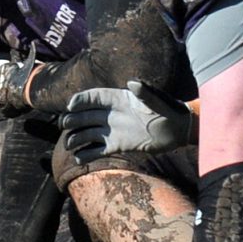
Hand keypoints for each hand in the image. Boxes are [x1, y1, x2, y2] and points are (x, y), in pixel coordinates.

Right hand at [63, 80, 192, 162]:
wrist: (177, 130)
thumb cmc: (168, 110)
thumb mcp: (157, 100)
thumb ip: (144, 92)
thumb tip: (133, 83)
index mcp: (117, 99)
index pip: (93, 97)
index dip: (80, 100)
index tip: (71, 106)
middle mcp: (111, 114)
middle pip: (84, 115)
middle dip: (72, 119)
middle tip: (65, 125)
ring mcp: (112, 130)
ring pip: (87, 133)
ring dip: (75, 138)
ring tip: (69, 145)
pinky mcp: (116, 145)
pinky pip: (97, 150)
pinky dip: (86, 154)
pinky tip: (79, 158)